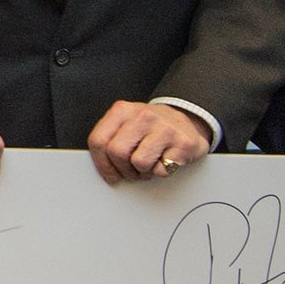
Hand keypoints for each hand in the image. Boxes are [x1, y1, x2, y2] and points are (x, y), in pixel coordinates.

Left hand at [87, 101, 211, 183]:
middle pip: (117, 152)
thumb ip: (109, 139)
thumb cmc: (150, 128)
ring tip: (148, 164)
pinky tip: (164, 160)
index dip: (101, 163)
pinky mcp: (183, 144)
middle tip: (131, 170)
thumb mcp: (125, 124)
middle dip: (122, 169)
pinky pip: (162, 170)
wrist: (186, 122)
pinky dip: (161, 171)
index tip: (109, 173)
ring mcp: (165, 128)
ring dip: (143, 172)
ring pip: (139, 163)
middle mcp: (143, 116)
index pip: (98, 140)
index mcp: (122, 110)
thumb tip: (100, 166)